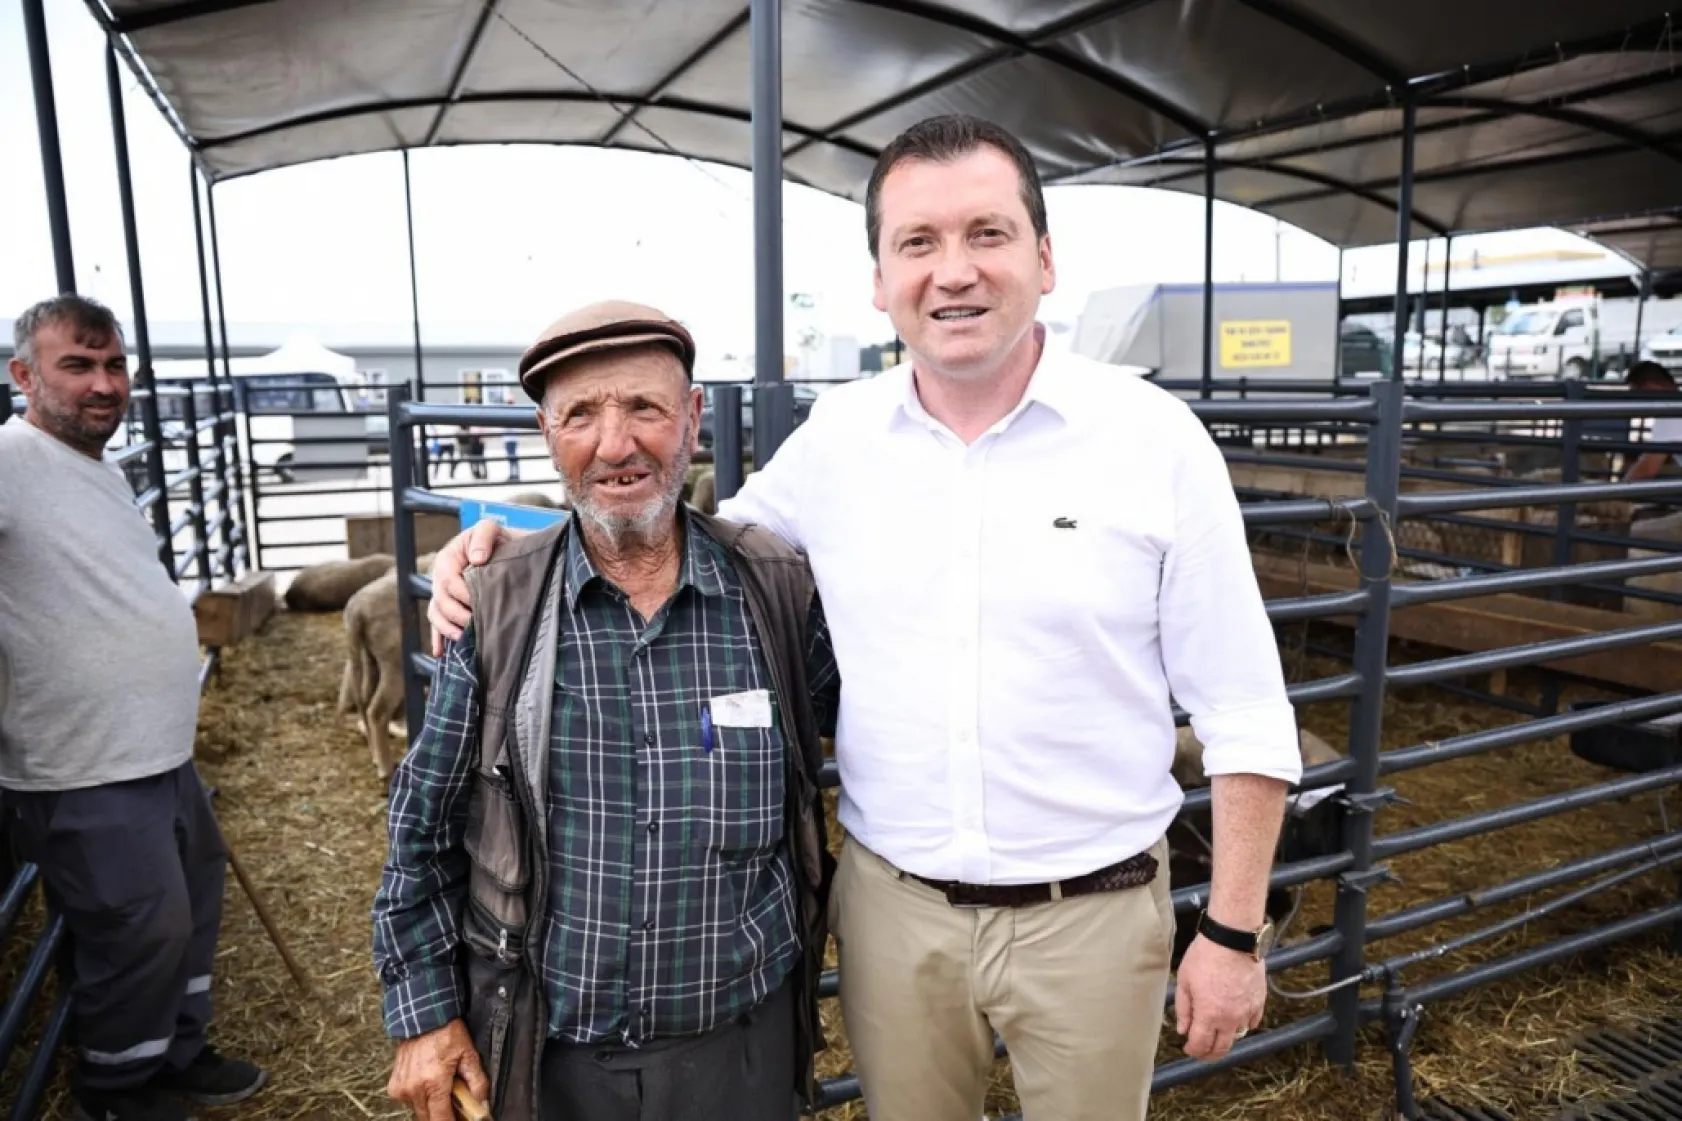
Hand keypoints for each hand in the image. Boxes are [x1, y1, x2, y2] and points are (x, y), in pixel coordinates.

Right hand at [387, 1019, 489, 1120]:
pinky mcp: (394, 1086)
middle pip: (429, 1118)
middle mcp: (414, 1089)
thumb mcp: (469, 1054)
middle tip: (454, 1103)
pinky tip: (427, 1081)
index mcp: (433, 1083)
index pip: (441, 1119)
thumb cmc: (446, 1033)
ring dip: (431, 1105)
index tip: (461, 1119)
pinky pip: (409, 1101)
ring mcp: (402, 1088)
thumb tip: (483, 1104)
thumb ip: (477, 1082)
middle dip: (443, 1114)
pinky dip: (419, 1096)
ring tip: (441, 1087)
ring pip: (419, 1110)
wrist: (422, 1017)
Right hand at [426, 520, 508, 654]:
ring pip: (436, 614)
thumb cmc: (497, 539)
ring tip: (462, 639)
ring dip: (447, 629)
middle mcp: (441, 577)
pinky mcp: (449, 606)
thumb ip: (483, 537)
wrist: (505, 548)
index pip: (448, 580)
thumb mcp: (491, 529)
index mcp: (448, 558)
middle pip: (440, 600)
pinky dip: (438, 638)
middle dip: (457, 614)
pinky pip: (438, 623)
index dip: (462, 593)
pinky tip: (441, 652)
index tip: (479, 603)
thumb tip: (477, 559)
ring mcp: (443, 593)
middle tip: (475, 625)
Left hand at [1175, 934, 1265, 1061]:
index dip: (1193, 1051)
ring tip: (1217, 1033)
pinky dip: (1243, 1025)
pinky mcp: (1259, 1001)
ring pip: (1237, 1036)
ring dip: (1226, 1038)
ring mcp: (1247, 1011)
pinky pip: (1253, 1022)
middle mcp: (1229, 1018)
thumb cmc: (1206, 955)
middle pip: (1221, 1048)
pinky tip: (1235, 1019)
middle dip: (1209, 1054)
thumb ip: (1183, 1008)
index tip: (1188, 1048)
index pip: (1200, 1045)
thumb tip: (1183, 1029)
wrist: (1233, 939)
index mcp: (1208, 1014)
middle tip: (1202, 1051)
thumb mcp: (1184, 980)